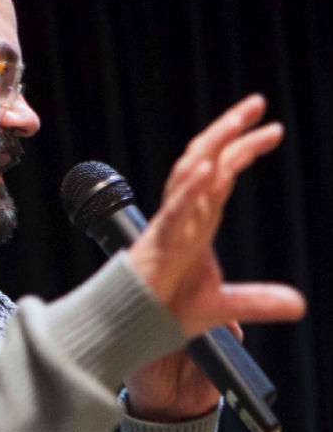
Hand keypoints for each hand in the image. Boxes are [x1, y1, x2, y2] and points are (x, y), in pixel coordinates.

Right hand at [125, 94, 304, 417]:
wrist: (132, 329)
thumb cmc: (164, 310)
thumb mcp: (222, 306)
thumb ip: (258, 301)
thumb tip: (299, 305)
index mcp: (197, 222)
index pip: (221, 174)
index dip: (243, 148)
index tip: (273, 129)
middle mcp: (183, 216)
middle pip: (204, 160)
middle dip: (229, 128)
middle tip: (257, 102)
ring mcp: (169, 226)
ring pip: (188, 174)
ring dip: (213, 144)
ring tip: (237, 120)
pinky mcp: (158, 244)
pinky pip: (176, 210)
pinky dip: (191, 188)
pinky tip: (209, 169)